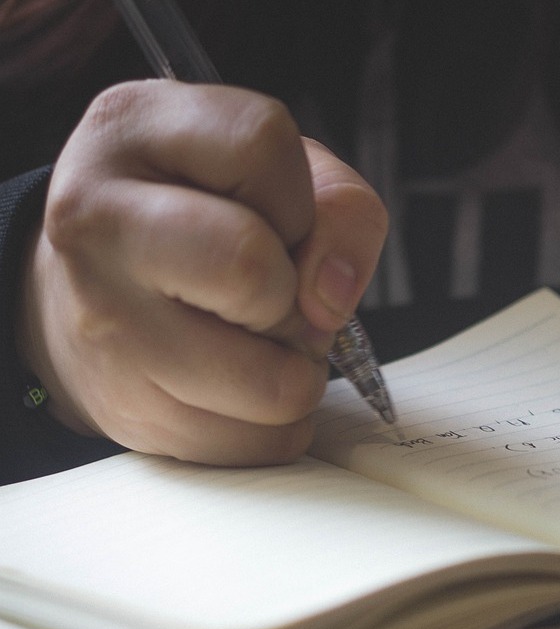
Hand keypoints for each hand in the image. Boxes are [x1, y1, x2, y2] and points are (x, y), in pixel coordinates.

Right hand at [18, 80, 386, 464]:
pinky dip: (276, 422)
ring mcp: (103, 324)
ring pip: (272, 383)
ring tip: (257, 338)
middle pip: (252, 270)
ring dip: (296, 368)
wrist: (94, 295)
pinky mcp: (128, 414)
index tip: (275, 216)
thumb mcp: (279, 174)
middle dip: (295, 292)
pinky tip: (236, 382)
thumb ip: (341, 208)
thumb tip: (332, 296)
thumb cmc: (208, 220)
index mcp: (132, 129)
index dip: (299, 192)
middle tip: (273, 291)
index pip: (262, 145)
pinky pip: (262, 443)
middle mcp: (96, 221)